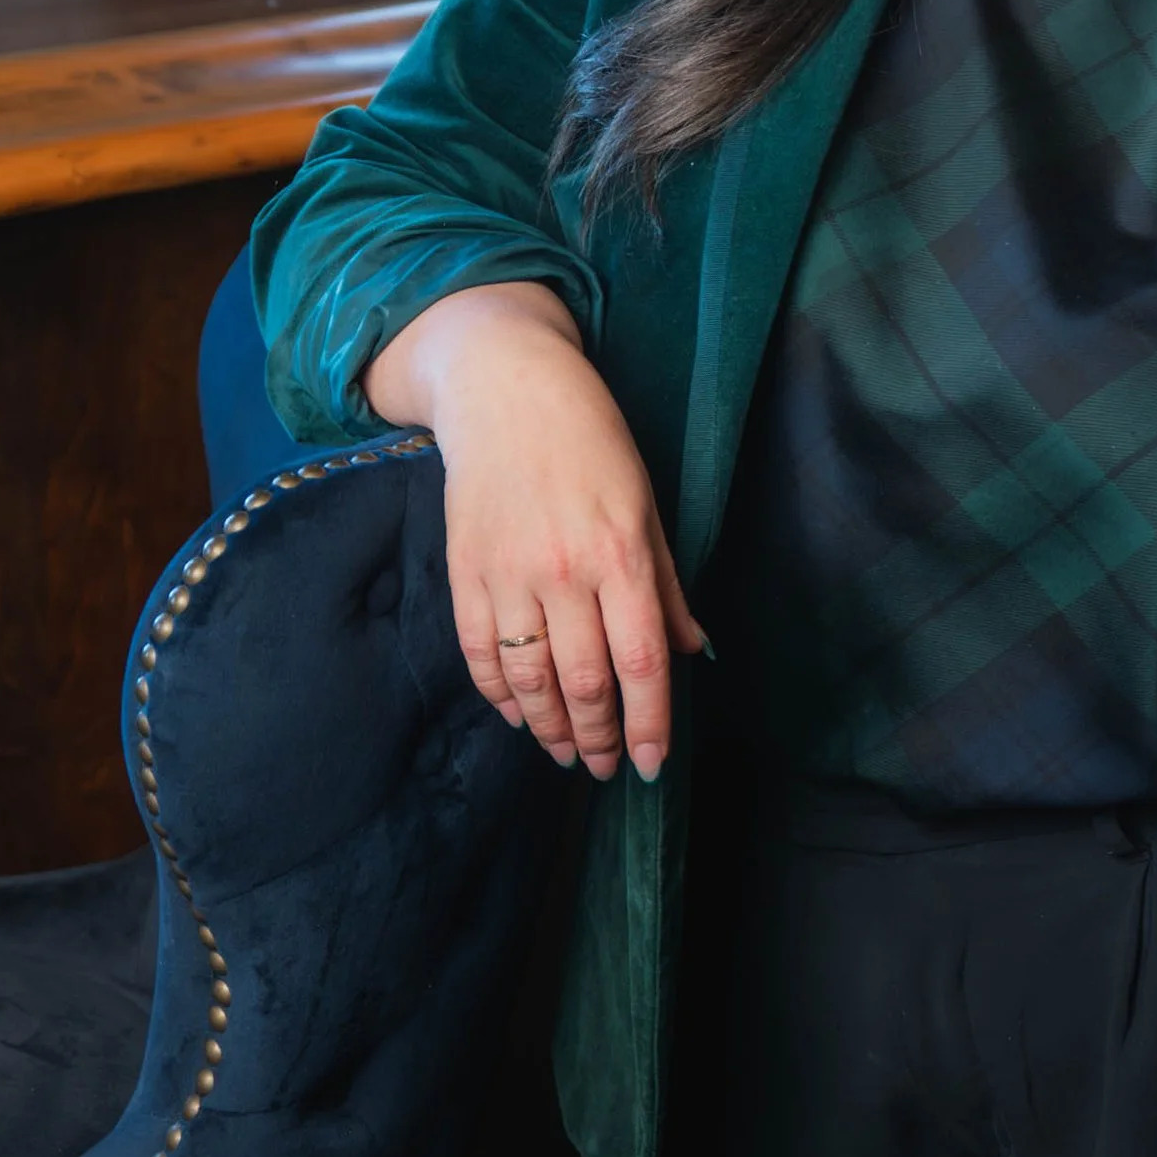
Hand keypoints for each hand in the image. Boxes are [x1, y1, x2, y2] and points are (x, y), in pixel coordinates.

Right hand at [365, 283, 705, 782]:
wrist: (505, 388)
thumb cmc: (591, 440)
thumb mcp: (645, 504)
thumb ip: (667, 585)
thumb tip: (691, 650)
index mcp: (621, 556)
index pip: (640, 664)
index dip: (648, 724)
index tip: (649, 764)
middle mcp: (565, 573)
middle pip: (584, 682)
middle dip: (597, 738)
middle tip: (603, 768)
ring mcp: (509, 574)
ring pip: (529, 678)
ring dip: (549, 727)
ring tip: (565, 752)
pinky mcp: (465, 570)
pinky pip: (479, 650)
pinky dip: (498, 693)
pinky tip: (517, 714)